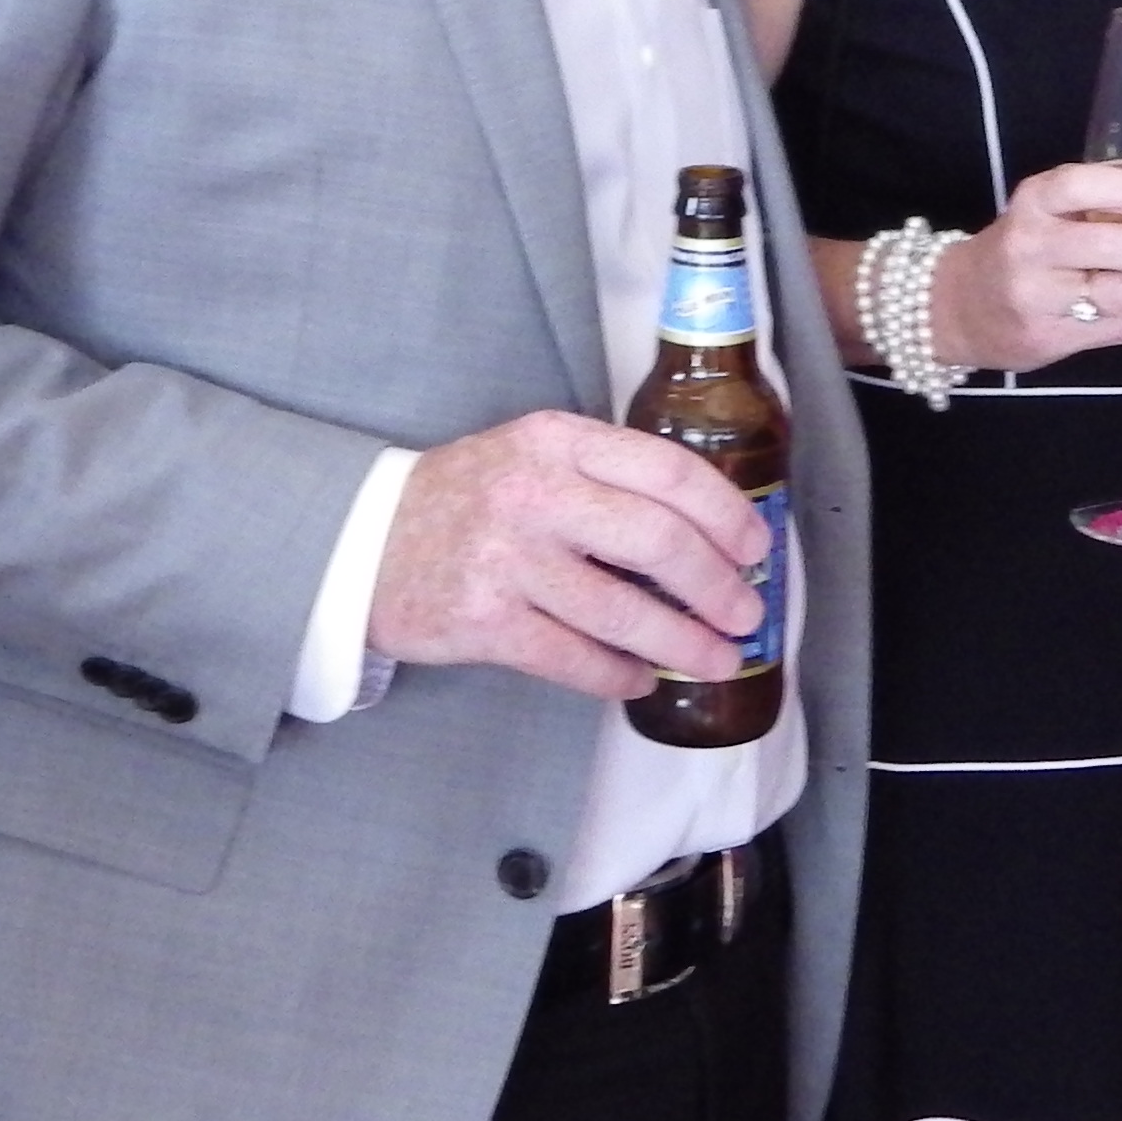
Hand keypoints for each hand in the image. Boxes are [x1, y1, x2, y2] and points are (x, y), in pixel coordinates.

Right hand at [368, 411, 773, 702]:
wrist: (364, 542)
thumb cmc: (470, 499)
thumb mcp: (535, 456)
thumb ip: (609, 477)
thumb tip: (711, 534)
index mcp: (558, 441)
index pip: (668, 470)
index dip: (727, 514)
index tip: (757, 548)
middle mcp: (534, 492)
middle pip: (659, 542)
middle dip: (718, 587)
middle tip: (746, 614)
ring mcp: (507, 560)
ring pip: (624, 612)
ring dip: (684, 644)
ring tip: (716, 660)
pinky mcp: (485, 622)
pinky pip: (576, 659)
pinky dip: (619, 676)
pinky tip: (639, 679)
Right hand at [931, 159, 1121, 376]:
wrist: (958, 306)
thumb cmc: (1022, 248)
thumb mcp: (1045, 213)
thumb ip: (1103, 203)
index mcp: (1033, 203)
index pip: (1077, 187)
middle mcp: (1031, 246)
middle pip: (1110, 248)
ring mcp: (1038, 296)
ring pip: (1119, 296)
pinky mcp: (1049, 338)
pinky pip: (1116, 329)